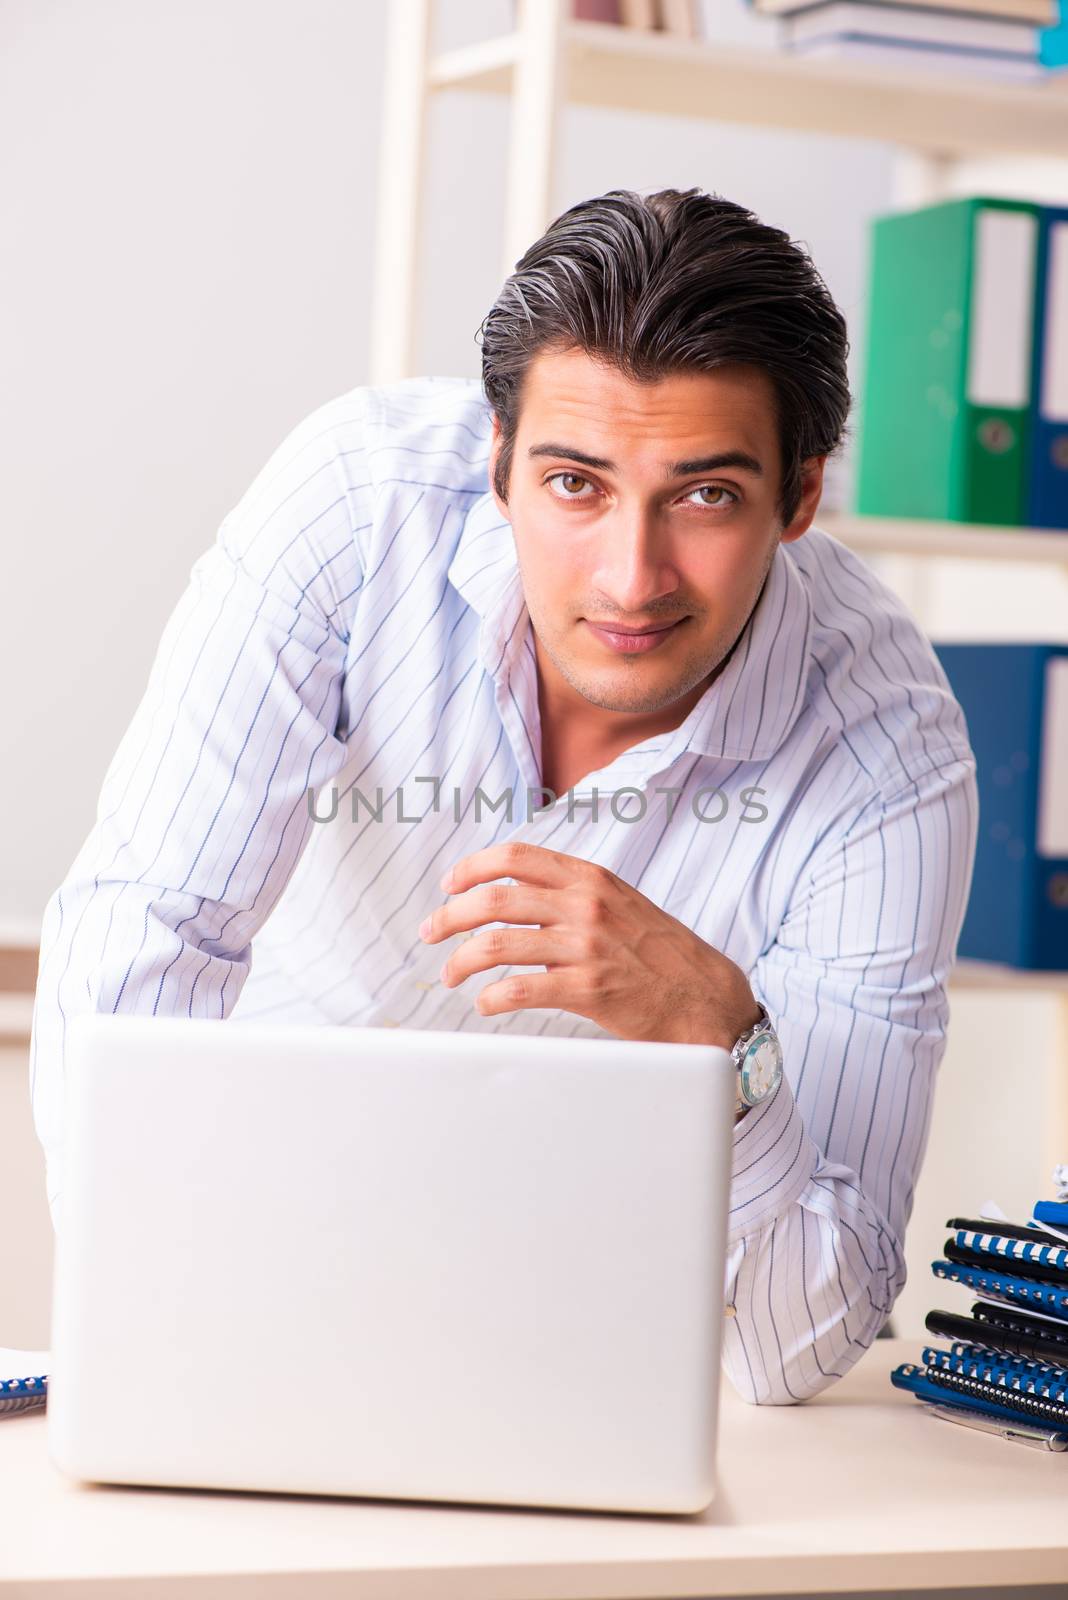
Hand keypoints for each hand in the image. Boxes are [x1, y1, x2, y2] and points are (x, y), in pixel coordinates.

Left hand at [418, 841, 761, 1047]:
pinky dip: (492, 996)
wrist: (707, 997)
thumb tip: (517, 893)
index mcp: (591, 879)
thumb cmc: (661, 954)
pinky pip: (521, 988)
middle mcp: (586, 906)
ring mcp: (587, 947)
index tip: (449, 886)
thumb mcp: (621, 903)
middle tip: (432, 932)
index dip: (471, 869)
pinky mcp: (589, 989)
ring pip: (498, 943)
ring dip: (461, 960)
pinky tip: (485, 1002)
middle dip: (451, 915)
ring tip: (450, 974)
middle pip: (495, 898)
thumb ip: (574, 893)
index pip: (515, 857)